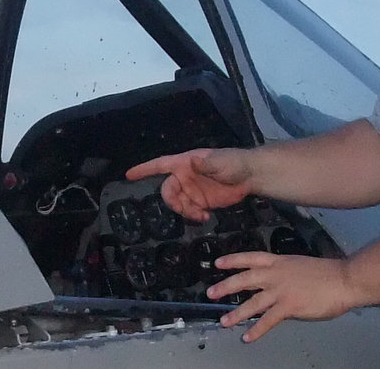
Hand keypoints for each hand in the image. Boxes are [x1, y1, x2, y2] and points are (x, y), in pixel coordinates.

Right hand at [125, 148, 252, 221]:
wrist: (250, 176)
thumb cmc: (234, 163)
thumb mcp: (220, 162)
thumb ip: (205, 164)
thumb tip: (190, 161)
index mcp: (185, 163)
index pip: (160, 165)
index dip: (144, 169)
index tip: (129, 175)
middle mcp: (185, 177)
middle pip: (167, 191)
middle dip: (174, 203)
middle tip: (188, 210)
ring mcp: (192, 190)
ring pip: (178, 204)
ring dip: (185, 212)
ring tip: (202, 215)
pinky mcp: (201, 202)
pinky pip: (190, 212)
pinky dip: (194, 217)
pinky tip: (206, 217)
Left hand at [207, 252, 355, 341]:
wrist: (343, 279)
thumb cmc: (326, 273)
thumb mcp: (299, 265)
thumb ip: (285, 273)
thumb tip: (276, 284)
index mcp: (279, 262)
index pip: (251, 258)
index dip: (233, 260)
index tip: (218, 262)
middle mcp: (276, 274)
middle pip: (245, 279)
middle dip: (226, 286)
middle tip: (210, 293)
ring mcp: (281, 291)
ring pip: (252, 302)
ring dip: (236, 313)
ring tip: (223, 321)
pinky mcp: (289, 307)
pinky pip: (268, 321)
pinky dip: (256, 330)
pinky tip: (247, 337)